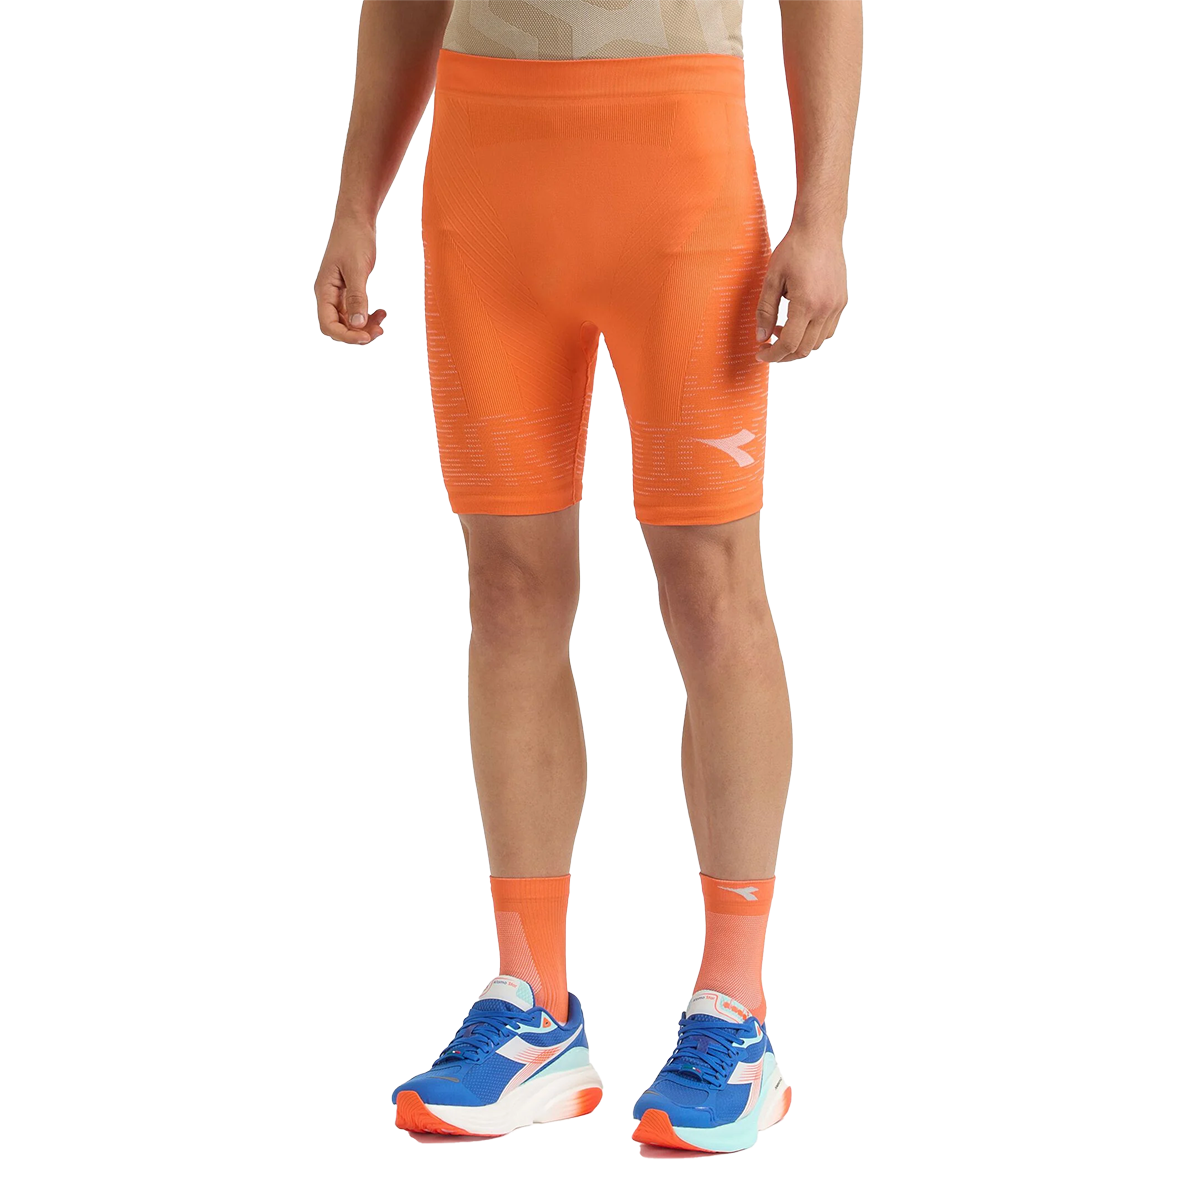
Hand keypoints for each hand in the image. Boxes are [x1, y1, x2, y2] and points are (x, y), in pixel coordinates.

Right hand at [314, 215, 386, 345]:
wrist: (356, 220)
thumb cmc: (353, 239)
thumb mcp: (357, 269)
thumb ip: (357, 297)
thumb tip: (358, 325)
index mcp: (323, 290)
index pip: (328, 325)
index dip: (347, 336)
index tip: (367, 337)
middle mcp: (328, 295)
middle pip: (338, 327)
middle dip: (358, 334)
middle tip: (380, 330)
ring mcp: (338, 294)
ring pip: (349, 322)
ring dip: (366, 326)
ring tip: (383, 318)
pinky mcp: (348, 291)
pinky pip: (356, 312)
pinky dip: (368, 315)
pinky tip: (381, 312)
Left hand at [754, 224, 847, 362]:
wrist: (820, 229)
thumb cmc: (795, 249)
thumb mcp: (772, 279)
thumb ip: (765, 311)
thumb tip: (761, 337)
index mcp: (807, 304)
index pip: (789, 344)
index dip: (773, 355)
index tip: (760, 353)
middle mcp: (825, 308)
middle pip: (804, 349)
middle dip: (784, 354)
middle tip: (768, 346)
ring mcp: (837, 305)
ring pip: (818, 343)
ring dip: (799, 344)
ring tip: (782, 329)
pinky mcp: (842, 301)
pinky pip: (828, 330)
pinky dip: (813, 334)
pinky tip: (799, 321)